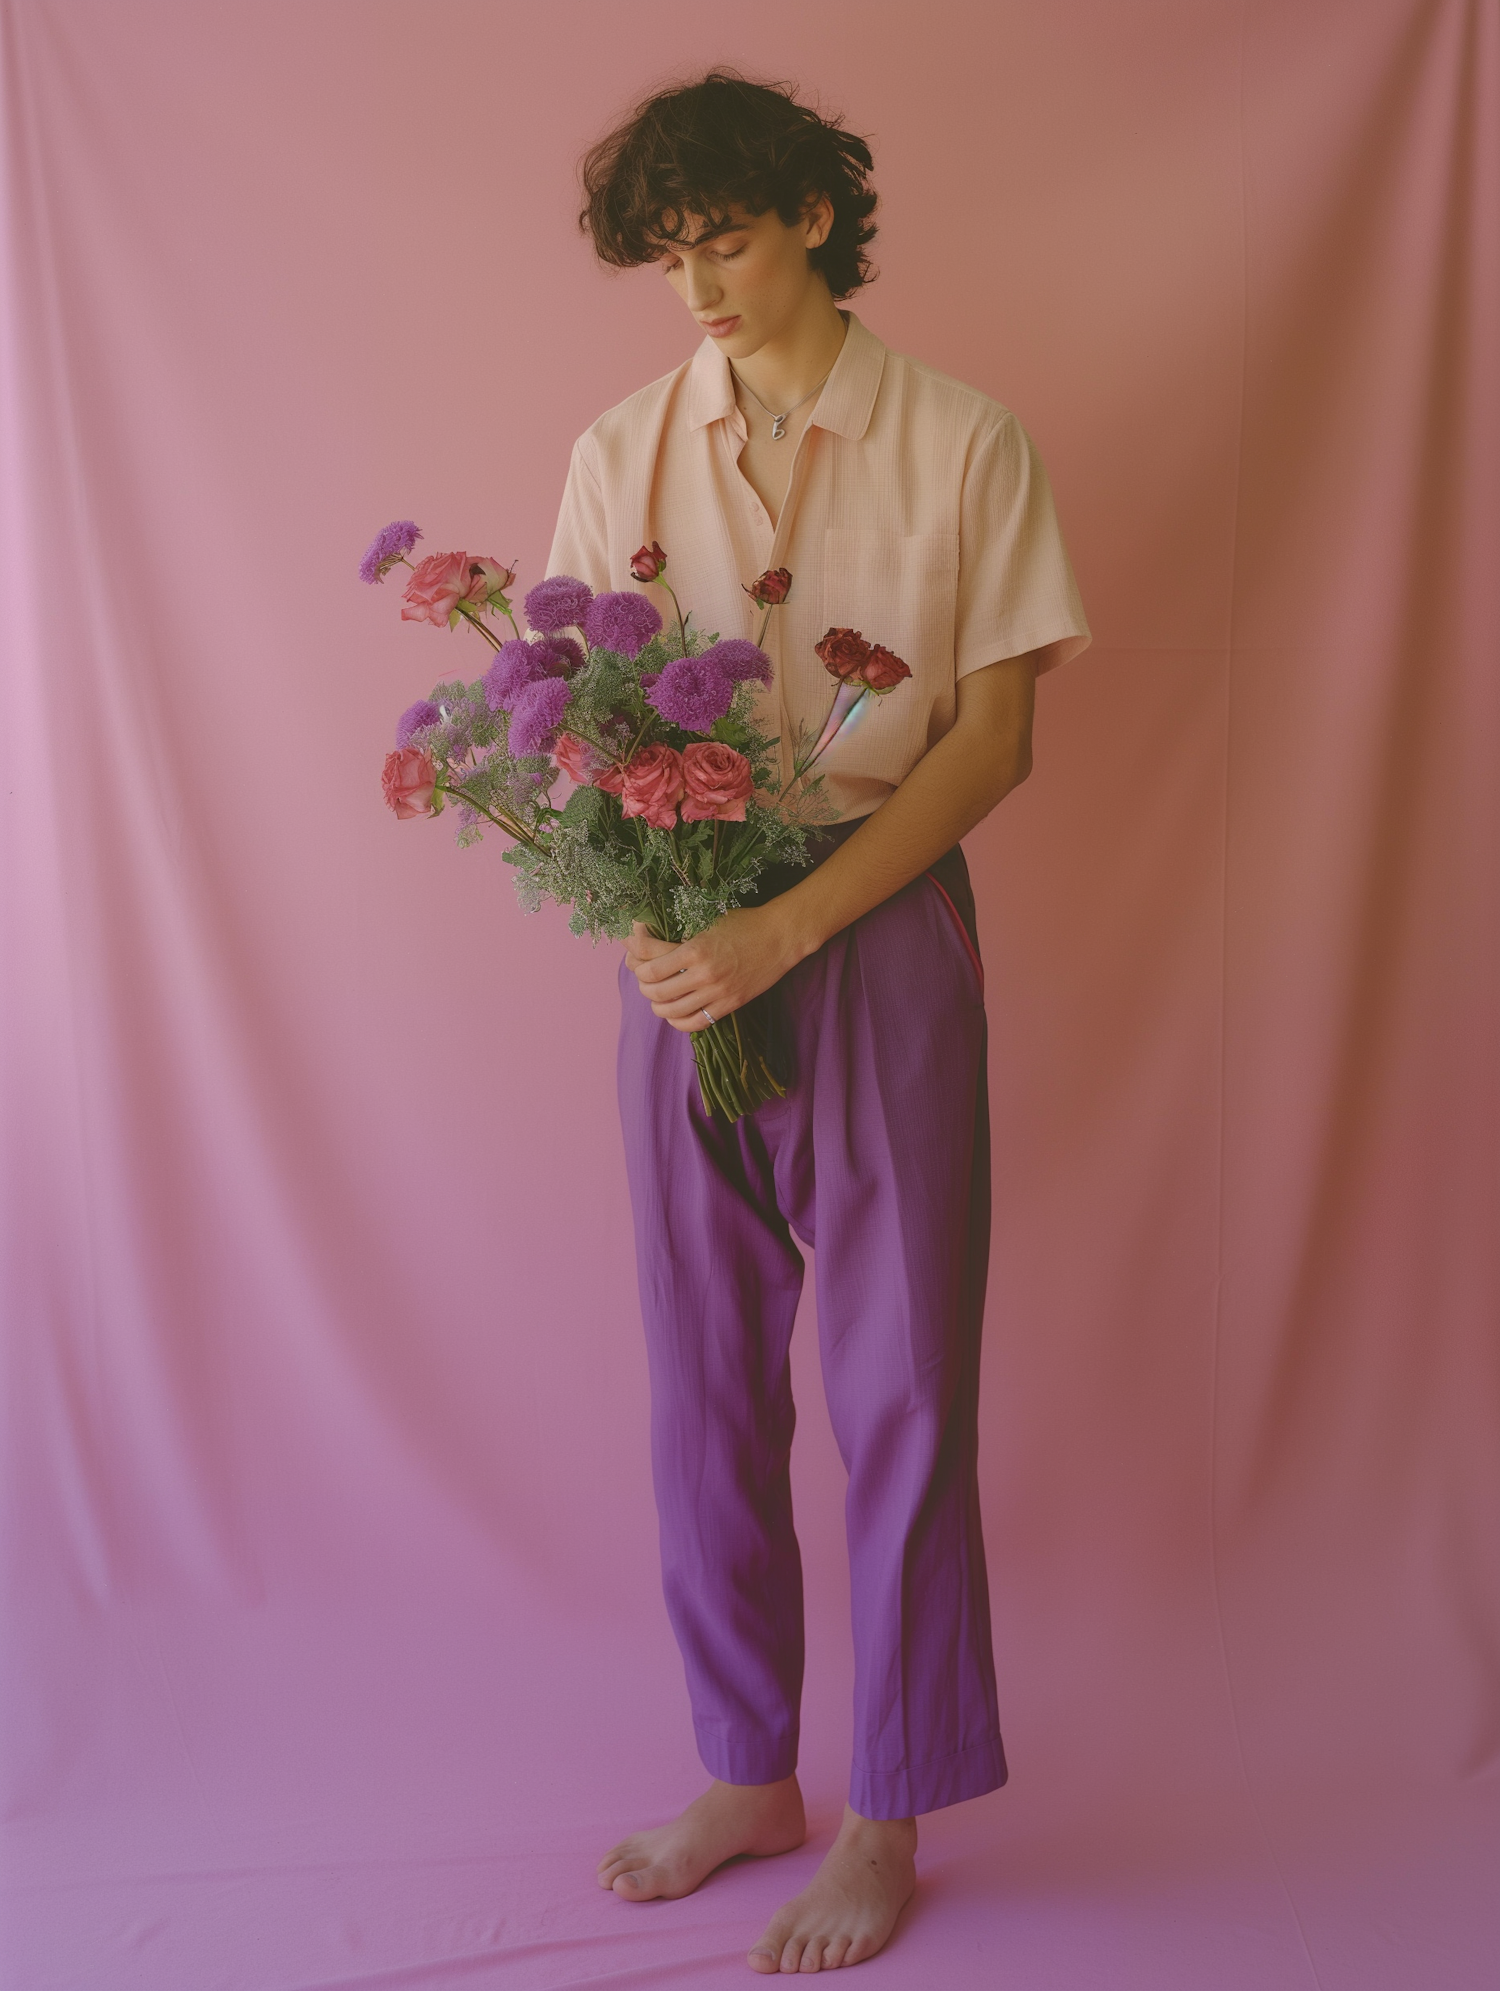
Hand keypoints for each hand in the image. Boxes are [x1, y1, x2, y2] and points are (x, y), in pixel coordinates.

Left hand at [625, 904, 808, 1032]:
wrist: (780, 937)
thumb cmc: (744, 923)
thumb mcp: (707, 918)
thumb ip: (679, 931)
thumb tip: (646, 937)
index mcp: (695, 948)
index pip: (647, 958)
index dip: (632, 949)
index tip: (631, 943)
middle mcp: (703, 974)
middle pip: (653, 988)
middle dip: (640, 980)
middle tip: (641, 970)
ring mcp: (716, 993)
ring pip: (669, 1009)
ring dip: (655, 1002)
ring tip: (655, 992)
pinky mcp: (728, 1006)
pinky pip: (693, 1023)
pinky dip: (676, 1020)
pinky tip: (673, 1011)